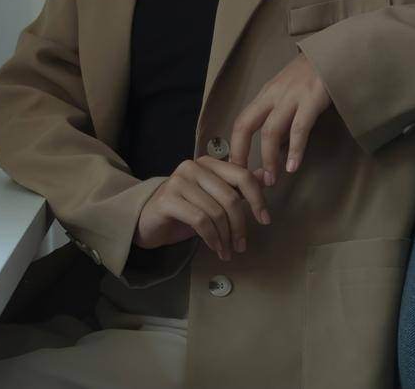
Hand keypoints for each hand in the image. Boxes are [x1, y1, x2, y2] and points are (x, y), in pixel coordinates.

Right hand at [134, 156, 270, 261]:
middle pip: (230, 197)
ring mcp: (178, 181)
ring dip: (225, 237)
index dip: (258, 198)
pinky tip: (215, 248)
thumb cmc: (184, 210)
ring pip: (216, 212)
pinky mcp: (168, 199)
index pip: (242, 175)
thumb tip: (266, 177)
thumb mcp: (214, 198)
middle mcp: (193, 166)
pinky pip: (200, 221)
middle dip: (240, 226)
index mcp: (208, 163)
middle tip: (241, 246)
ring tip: (226, 251)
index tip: (265, 220)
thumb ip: (238, 187)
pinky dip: (212, 238)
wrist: (148, 221)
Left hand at [228, 51, 331, 186]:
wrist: (336, 52)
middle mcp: (273, 95)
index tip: (236, 168)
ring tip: (271, 179)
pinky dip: (295, 149)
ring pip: (270, 130)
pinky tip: (293, 166)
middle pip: (246, 125)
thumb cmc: (312, 76)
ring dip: (268, 158)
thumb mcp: (289, 94)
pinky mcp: (312, 99)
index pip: (241, 122)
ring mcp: (291, 96)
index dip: (235, 146)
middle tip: (244, 179)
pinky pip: (299, 128)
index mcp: (265, 95)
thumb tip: (274, 150)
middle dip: (241, 153)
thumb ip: (282, 120)